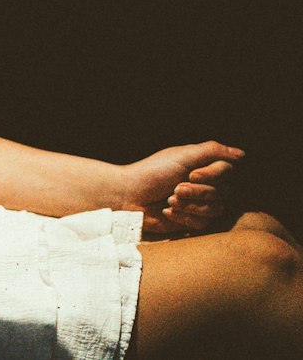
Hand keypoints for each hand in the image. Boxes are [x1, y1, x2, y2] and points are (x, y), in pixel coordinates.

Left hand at [119, 141, 244, 236]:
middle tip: (176, 189)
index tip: (191, 174)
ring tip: (170, 200)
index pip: (226, 171)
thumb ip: (212, 151)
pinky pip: (202, 224)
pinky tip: (167, 211)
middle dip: (197, 192)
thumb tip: (242, 154)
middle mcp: (205, 184)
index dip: (212, 175)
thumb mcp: (182, 155)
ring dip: (190, 205)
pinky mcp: (193, 222)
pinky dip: (184, 217)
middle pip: (222, 192)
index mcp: (203, 165)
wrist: (131, 196)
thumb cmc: (154, 171)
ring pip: (215, 209)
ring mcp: (200, 203)